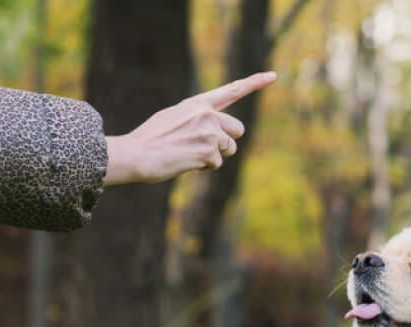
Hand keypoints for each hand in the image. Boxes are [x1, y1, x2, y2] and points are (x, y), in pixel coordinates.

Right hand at [103, 71, 275, 184]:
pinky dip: (203, 166)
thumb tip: (216, 131)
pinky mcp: (208, 151)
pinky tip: (185, 161)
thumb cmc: (151, 138)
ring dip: (214, 156)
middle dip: (227, 141)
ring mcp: (209, 132)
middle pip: (238, 130)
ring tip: (189, 153)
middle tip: (205, 146)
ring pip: (229, 149)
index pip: (232, 90)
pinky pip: (216, 164)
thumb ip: (197, 118)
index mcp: (198, 103)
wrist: (137, 154)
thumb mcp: (174, 117)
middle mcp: (207, 114)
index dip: (254, 83)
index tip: (273, 76)